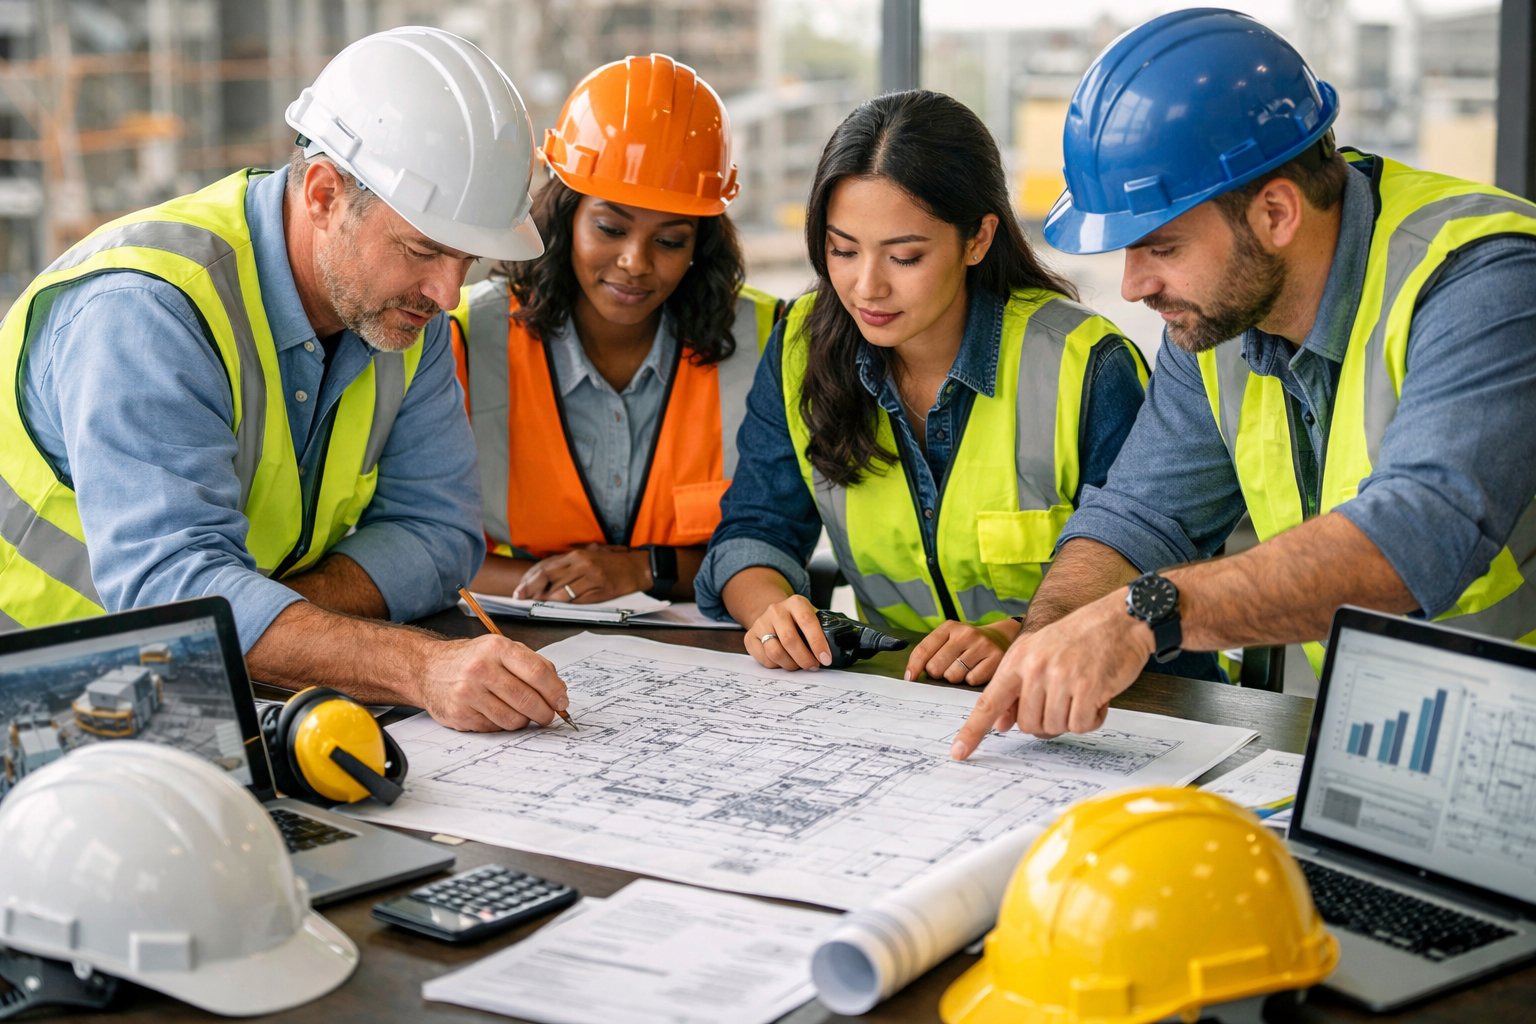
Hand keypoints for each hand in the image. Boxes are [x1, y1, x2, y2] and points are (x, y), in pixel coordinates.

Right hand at [418, 635, 569, 731]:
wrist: (428, 669)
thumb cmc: (472, 659)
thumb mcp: (501, 649)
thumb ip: (532, 664)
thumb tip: (559, 691)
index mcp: (497, 648)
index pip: (537, 672)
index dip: (555, 691)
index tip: (562, 702)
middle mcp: (481, 669)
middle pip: (527, 699)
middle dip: (545, 712)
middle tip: (548, 715)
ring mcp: (468, 693)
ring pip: (513, 719)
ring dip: (523, 720)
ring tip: (519, 712)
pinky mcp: (460, 714)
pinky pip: (495, 728)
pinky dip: (502, 725)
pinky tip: (496, 712)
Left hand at [512, 545, 647, 602]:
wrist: (638, 567)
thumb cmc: (613, 562)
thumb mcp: (589, 555)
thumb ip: (569, 563)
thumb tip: (545, 576)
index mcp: (577, 555)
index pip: (546, 566)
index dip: (529, 578)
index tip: (519, 589)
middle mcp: (582, 564)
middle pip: (548, 577)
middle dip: (531, 589)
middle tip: (520, 598)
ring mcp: (591, 577)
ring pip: (561, 591)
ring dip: (546, 600)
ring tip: (537, 604)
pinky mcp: (600, 590)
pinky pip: (577, 600)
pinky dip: (565, 605)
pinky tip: (557, 607)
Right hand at [745, 595, 832, 670]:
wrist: (774, 614)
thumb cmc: (799, 621)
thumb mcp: (813, 616)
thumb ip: (824, 629)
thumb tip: (838, 650)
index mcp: (796, 603)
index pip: (808, 621)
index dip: (818, 643)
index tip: (825, 658)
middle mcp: (776, 610)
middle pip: (790, 640)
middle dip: (805, 658)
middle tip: (813, 666)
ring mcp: (760, 623)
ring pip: (775, 652)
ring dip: (791, 664)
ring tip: (799, 665)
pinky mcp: (750, 637)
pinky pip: (765, 659)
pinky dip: (778, 666)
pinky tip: (785, 661)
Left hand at [904, 619, 1018, 685]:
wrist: (1000, 637)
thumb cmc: (967, 644)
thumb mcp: (948, 639)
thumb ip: (930, 652)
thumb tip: (910, 676)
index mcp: (949, 627)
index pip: (923, 650)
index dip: (914, 667)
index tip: (910, 679)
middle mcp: (965, 634)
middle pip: (936, 667)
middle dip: (938, 673)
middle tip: (947, 668)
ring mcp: (982, 645)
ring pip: (953, 676)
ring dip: (955, 677)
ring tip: (963, 669)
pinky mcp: (996, 658)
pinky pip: (972, 680)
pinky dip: (971, 680)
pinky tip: (976, 671)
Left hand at [950, 591, 1152, 758]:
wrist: (1120, 619)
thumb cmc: (1080, 637)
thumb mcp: (1039, 653)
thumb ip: (1017, 687)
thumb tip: (1000, 723)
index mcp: (1018, 660)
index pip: (988, 702)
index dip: (972, 731)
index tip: (958, 752)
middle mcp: (1036, 669)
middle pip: (1028, 725)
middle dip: (1046, 720)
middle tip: (1065, 699)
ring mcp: (1062, 678)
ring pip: (1055, 727)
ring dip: (1071, 718)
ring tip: (1083, 692)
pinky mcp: (1089, 688)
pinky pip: (1081, 725)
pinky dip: (1091, 718)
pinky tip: (1098, 697)